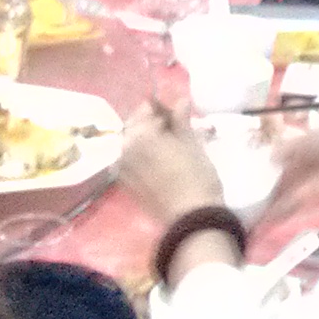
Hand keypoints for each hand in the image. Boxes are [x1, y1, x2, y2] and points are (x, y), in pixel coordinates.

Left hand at [117, 105, 229, 237]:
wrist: (191, 218)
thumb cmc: (197, 176)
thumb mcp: (192, 144)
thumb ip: (181, 120)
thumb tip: (180, 100)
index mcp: (139, 134)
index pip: (146, 109)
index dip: (163, 108)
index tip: (179, 112)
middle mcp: (124, 148)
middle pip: (135, 126)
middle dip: (152, 124)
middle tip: (175, 129)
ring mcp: (122, 168)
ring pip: (132, 144)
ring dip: (147, 140)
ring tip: (169, 146)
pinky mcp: (125, 184)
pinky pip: (130, 161)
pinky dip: (142, 156)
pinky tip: (160, 161)